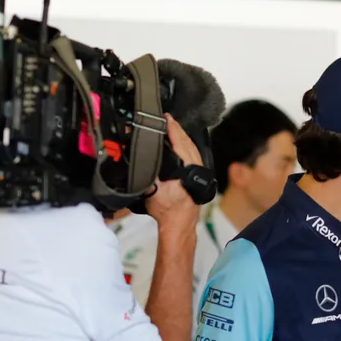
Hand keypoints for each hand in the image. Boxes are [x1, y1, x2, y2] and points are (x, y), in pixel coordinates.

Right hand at [144, 115, 198, 229]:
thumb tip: (142, 155)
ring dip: (182, 137)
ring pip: (192, 148)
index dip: (172, 127)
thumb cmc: (167, 209)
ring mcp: (199, 172)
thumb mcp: (152, 187)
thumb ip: (148, 170)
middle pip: (188, 142)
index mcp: (187, 167)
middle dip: (177, 129)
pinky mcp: (198, 177)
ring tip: (172, 128)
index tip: (166, 117)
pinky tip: (179, 145)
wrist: (178, 224)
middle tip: (167, 119)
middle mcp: (195, 167)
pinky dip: (185, 147)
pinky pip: (193, 155)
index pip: (180, 140)